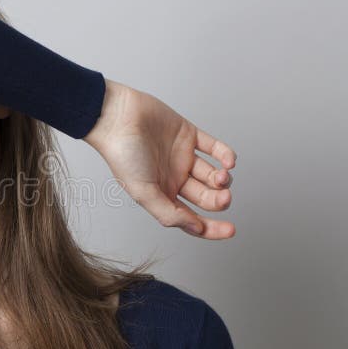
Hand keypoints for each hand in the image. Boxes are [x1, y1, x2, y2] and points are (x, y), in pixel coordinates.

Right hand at [83, 79, 236, 239]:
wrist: (118, 118)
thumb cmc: (122, 155)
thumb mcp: (143, 192)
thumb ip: (168, 214)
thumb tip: (196, 228)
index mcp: (162, 194)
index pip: (191, 218)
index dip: (211, 228)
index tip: (229, 230)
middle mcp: (174, 178)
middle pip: (206, 197)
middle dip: (219, 200)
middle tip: (223, 198)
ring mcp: (183, 157)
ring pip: (213, 174)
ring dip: (224, 180)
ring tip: (221, 176)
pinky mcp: (189, 135)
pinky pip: (215, 148)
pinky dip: (226, 155)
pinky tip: (229, 161)